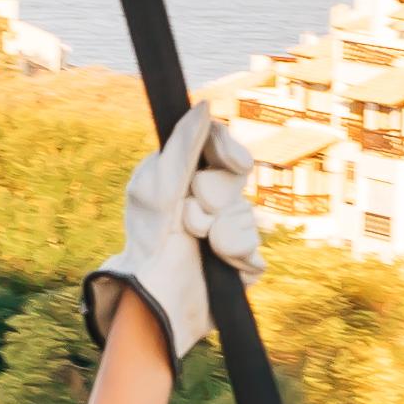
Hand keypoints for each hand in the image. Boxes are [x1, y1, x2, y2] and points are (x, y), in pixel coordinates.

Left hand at [84, 104, 262, 368]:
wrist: (154, 298)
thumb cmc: (148, 240)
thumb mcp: (157, 187)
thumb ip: (182, 146)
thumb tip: (205, 106)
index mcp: (186, 177)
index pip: (222, 148)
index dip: (229, 152)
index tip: (232, 163)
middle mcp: (208, 201)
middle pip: (238, 181)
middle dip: (215, 198)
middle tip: (190, 217)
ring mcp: (227, 231)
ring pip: (248, 217)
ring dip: (221, 232)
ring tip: (198, 244)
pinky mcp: (240, 263)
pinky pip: (255, 251)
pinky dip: (236, 257)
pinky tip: (218, 264)